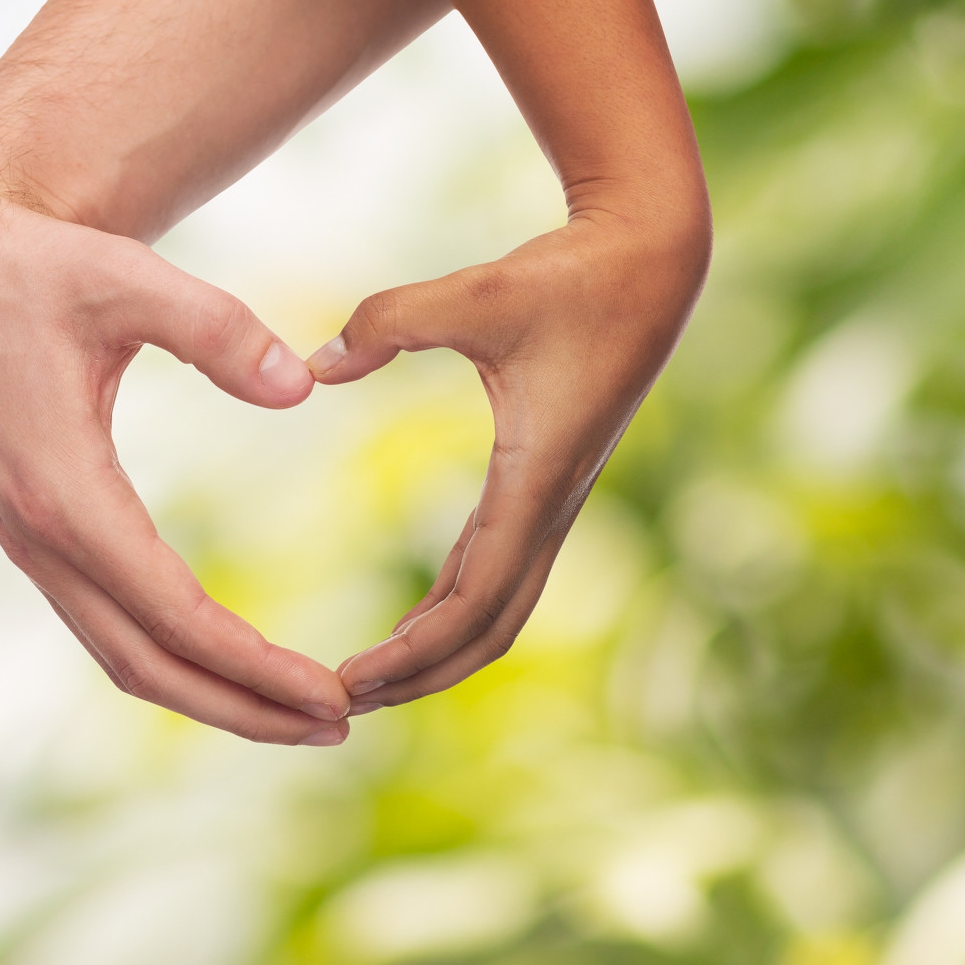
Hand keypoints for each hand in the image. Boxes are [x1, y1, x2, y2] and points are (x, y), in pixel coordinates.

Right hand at [0, 176, 351, 743]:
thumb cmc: (38, 267)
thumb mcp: (125, 276)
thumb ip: (215, 327)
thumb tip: (302, 387)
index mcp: (60, 487)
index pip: (171, 612)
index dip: (254, 665)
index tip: (332, 696)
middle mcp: (38, 534)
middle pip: (147, 663)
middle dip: (243, 706)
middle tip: (338, 725)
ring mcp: (30, 541)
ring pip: (122, 655)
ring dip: (210, 694)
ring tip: (297, 712)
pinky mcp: (39, 531)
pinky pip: (107, 621)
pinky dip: (172, 657)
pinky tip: (227, 658)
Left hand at [309, 210, 708, 711]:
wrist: (650, 261)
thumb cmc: (572, 276)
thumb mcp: (475, 295)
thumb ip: (388, 323)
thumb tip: (314, 366)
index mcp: (535, 479)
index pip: (472, 602)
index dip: (411, 654)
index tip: (347, 683)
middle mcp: (551, 504)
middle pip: (489, 628)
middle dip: (421, 674)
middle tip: (343, 704)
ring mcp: (554, 497)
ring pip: (500, 604)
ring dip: (440, 647)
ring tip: (374, 676)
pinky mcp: (547, 479)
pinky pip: (500, 565)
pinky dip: (456, 602)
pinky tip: (418, 614)